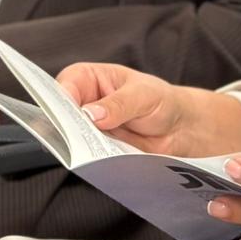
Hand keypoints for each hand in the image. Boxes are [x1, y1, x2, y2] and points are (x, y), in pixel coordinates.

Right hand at [57, 63, 191, 155]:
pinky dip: (90, 159)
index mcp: (90, 78)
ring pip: (71, 137)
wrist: (179, 128)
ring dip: (78, 145)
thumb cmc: (161, 100)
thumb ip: (119, 104)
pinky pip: (86, 155)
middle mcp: (84, 102)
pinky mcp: (97, 148)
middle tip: (76, 136)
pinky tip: (98, 162)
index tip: (68, 114)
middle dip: (66, 125)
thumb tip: (92, 114)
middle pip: (61, 113)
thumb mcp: (144, 96)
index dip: (62, 98)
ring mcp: (88, 127)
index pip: (66, 84)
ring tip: (90, 151)